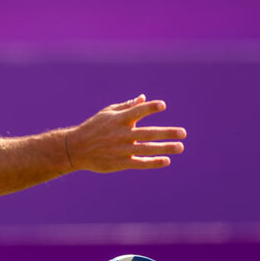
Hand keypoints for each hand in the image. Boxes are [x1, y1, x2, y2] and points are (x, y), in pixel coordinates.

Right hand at [66, 94, 186, 171]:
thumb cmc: (94, 128)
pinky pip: (140, 163)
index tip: (162, 105)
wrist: (76, 148)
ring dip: (165, 148)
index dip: (149, 108)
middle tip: (183, 133)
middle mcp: (121, 134)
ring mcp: (121, 149)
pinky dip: (153, 162)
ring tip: (180, 147)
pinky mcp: (120, 162)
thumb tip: (143, 98)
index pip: (136, 112)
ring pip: (147, 149)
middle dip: (167, 133)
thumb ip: (126, 106)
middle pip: (148, 133)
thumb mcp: (107, 113)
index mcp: (118, 120)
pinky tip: (166, 160)